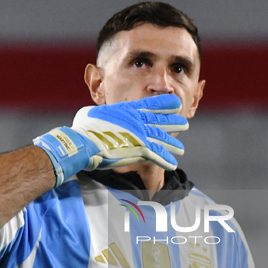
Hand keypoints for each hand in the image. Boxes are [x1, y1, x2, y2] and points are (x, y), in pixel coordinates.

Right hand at [33, 94, 187, 185]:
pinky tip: (173, 164)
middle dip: (173, 123)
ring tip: (181, 148)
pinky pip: (158, 156)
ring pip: (162, 139)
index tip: (175, 103)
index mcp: (127, 110)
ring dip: (172, 144)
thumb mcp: (92, 114)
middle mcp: (137, 121)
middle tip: (184, 124)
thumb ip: (103, 116)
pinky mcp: (141, 150)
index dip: (164, 104)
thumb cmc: (83, 128)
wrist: (83, 142)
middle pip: (160, 121)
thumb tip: (98, 118)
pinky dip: (166, 161)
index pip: (150, 105)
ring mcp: (140, 135)